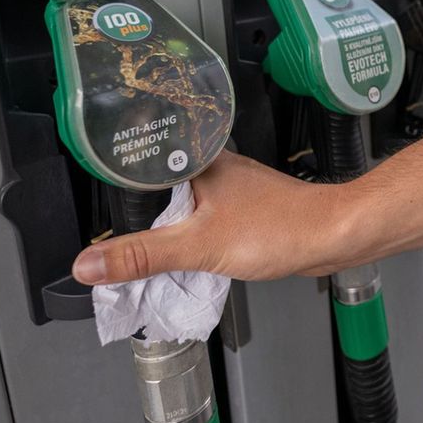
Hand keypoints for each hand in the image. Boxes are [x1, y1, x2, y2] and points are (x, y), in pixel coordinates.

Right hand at [71, 152, 358, 283]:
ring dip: (164, 226)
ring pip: (182, 204)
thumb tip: (87, 263)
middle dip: (135, 213)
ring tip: (137, 248)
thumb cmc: (279, 229)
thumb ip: (142, 255)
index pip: (138, 165)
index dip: (111, 191)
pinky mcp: (245, 207)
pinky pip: (204, 218)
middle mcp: (212, 165)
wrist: (334, 236)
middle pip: (157, 187)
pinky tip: (183, 252)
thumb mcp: (198, 246)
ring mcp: (230, 186)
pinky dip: (190, 235)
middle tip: (105, 240)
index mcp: (196, 159)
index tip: (88, 215)